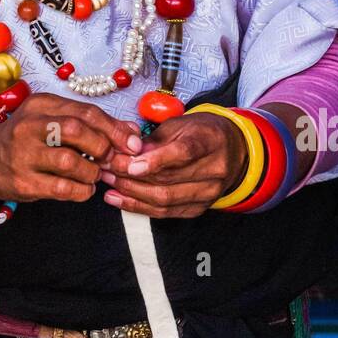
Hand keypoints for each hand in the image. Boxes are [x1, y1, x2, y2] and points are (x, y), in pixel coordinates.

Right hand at [0, 94, 143, 204]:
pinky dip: (81, 191)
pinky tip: (83, 188)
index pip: (86, 111)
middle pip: (76, 130)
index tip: (132, 143)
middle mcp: (29, 126)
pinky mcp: (23, 181)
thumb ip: (90, 124)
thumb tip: (130, 132)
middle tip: (110, 159)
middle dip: (103, 147)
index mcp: (41, 105)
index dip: (114, 128)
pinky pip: (62, 188)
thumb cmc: (26, 140)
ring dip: (92, 171)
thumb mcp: (53, 120)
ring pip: (70, 161)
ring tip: (93, 174)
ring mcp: (23, 154)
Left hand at [98, 111, 248, 218]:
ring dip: (131, 193)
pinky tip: (117, 199)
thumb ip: (154, 139)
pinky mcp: (199, 208)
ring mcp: (208, 193)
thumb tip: (126, 152)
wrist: (232, 151)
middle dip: (131, 175)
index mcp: (210, 141)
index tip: (130, 164)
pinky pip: (165, 212)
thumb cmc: (201, 133)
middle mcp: (214, 170)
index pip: (183, 153)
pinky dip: (138, 207)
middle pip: (169, 179)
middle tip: (106, 166)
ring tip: (108, 181)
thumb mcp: (179, 124)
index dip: (156, 160)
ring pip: (165, 199)